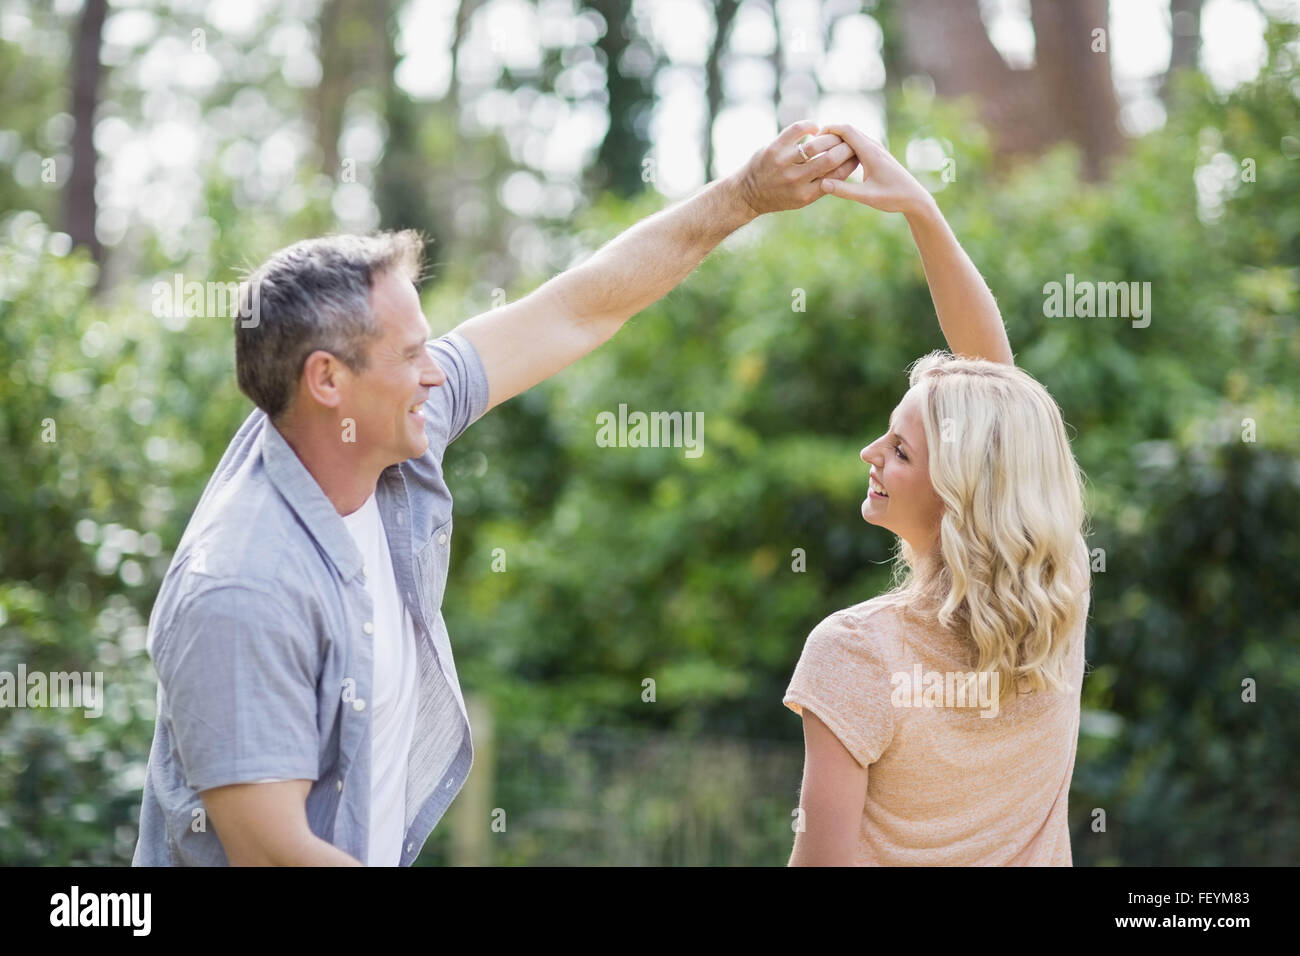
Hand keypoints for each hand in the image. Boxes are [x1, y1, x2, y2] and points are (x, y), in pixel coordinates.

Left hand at [730, 120, 859, 215]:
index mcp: (807, 194)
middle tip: (850, 140)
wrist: (747, 194)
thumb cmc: (780, 195)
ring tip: (833, 134)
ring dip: (830, 136)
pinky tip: (815, 128)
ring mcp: (784, 164)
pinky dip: (810, 125)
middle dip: (846, 147)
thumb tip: (849, 164)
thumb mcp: (802, 199)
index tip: (858, 153)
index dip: (852, 161)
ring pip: (816, 145)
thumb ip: (823, 185)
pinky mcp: (773, 149)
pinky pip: (797, 129)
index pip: (838, 176)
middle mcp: (796, 180)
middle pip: (831, 158)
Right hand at [816, 123, 934, 216]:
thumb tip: (822, 183)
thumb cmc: (893, 197)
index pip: (846, 130)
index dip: (828, 129)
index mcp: (871, 152)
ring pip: (853, 136)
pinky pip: (858, 144)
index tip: (813, 138)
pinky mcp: (877, 155)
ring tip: (820, 150)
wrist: (915, 198)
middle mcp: (874, 146)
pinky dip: (845, 146)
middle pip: (848, 129)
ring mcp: (876, 149)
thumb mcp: (866, 197)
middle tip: (812, 144)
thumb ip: (843, 190)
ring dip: (837, 139)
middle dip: (830, 133)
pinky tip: (835, 158)